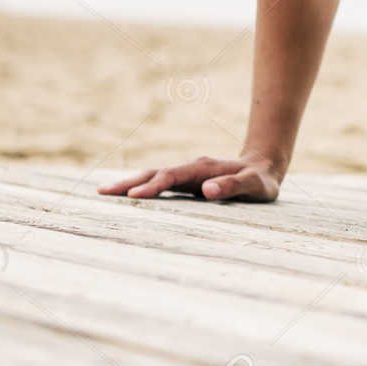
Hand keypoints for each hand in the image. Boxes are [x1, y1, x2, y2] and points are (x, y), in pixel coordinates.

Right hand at [98, 154, 282, 201]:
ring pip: (153, 176)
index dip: (153, 186)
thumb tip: (207, 190)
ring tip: (104, 192)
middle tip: (102, 192)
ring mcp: (187, 174)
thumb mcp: (255, 185)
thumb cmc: (261, 180)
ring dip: (130, 184)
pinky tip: (125, 196)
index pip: (173, 176)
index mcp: (204, 168)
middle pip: (155, 173)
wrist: (264, 167)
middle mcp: (191, 168)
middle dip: (129, 183)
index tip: (133, 198)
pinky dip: (141, 188)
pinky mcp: (186, 182)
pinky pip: (159, 184)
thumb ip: (234, 186)